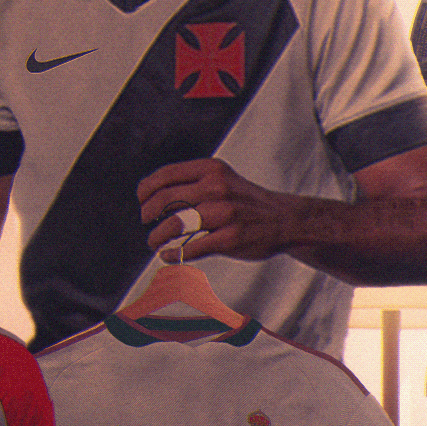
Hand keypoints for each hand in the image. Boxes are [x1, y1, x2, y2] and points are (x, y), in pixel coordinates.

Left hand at [136, 159, 301, 261]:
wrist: (285, 219)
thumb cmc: (246, 201)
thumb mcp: (223, 178)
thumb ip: (193, 182)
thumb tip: (153, 193)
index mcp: (211, 170)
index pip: (166, 175)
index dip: (146, 189)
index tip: (141, 200)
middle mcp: (216, 188)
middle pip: (165, 200)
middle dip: (147, 213)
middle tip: (146, 221)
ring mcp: (223, 214)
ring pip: (175, 225)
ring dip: (157, 236)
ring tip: (154, 241)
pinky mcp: (229, 239)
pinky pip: (190, 248)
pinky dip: (173, 254)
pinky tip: (168, 255)